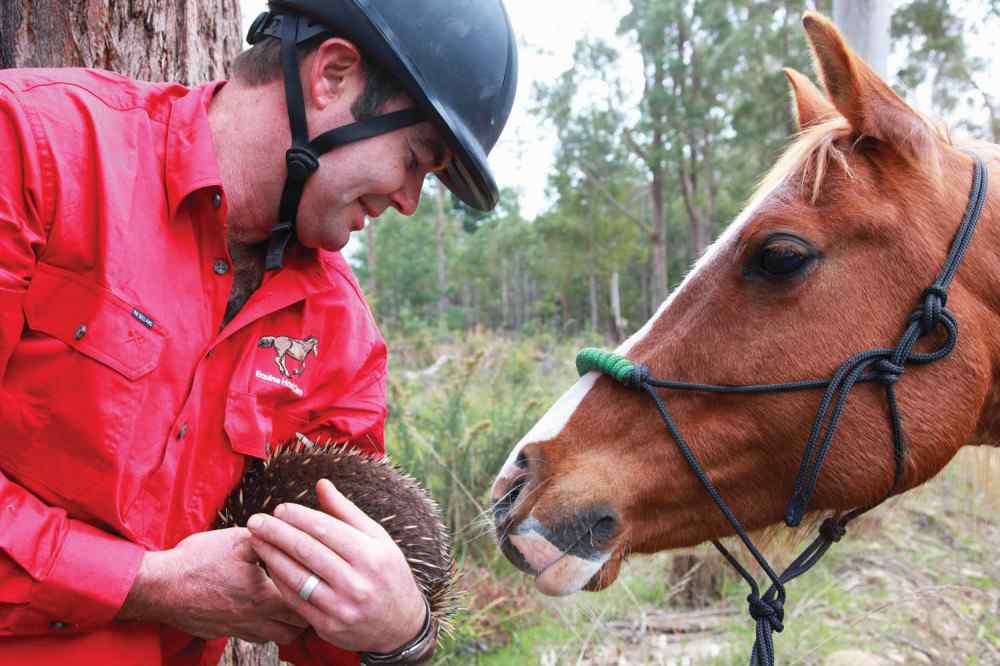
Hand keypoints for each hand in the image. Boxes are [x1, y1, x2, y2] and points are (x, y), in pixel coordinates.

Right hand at [117, 527, 307, 643]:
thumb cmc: (196, 561)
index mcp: (264, 596)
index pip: (305, 604)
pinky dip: (266, 629)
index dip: (316, 593)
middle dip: (307, 612)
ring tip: (290, 605)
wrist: (159, 587)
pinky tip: (263, 612)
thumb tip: (287, 531)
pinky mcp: (223, 632)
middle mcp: (255, 619)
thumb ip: (267, 539)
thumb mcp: (237, 540)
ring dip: (286, 624)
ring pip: (276, 638)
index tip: (321, 582)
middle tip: (310, 594)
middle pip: (296, 628)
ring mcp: (238, 629)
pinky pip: (255, 638)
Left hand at [247, 479, 427, 653]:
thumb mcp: (377, 539)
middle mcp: (357, 582)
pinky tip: (270, 565)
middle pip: (306, 550)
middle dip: (276, 532)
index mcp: (371, 555)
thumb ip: (346, 512)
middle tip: (256, 520)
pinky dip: (279, 580)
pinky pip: (295, 599)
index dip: (298, 517)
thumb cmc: (388, 573)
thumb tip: (321, 484)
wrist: (400, 625)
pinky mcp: (328, 625)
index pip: (325, 529)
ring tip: (256, 540)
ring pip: (296, 576)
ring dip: (271, 555)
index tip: (279, 508)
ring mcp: (341, 607)